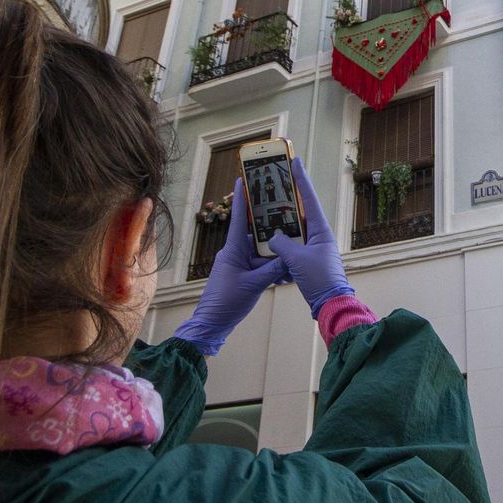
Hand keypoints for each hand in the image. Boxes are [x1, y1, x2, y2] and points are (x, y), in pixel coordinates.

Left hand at [174, 178, 288, 355]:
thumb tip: (290, 258)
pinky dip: (271, 265)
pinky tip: (284, 270)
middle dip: (268, 224)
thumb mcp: (254, 284)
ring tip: (289, 247)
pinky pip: (259, 264)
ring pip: (260, 250)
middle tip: (281, 209)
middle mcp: (235, 253)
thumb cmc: (227, 302)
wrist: (212, 324)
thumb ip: (273, 270)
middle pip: (254, 233)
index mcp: (233, 249)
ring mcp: (238, 264)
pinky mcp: (242, 274)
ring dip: (273, 251)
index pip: (239, 218)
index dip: (242, 198)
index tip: (243, 178)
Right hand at [267, 157, 353, 317]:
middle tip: (275, 184)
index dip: (301, 179)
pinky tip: (269, 243)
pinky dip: (282, 244)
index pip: (308, 198)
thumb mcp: (296, 259)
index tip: (295, 161)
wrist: (330, 304)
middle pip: (300, 212)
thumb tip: (273, 237)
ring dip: (281, 225)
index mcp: (320, 230)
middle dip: (287, 200)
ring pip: (294, 230)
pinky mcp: (308, 260)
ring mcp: (314, 247)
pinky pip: (292, 246)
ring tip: (267, 213)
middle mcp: (319, 235)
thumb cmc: (319, 279)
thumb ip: (281, 244)